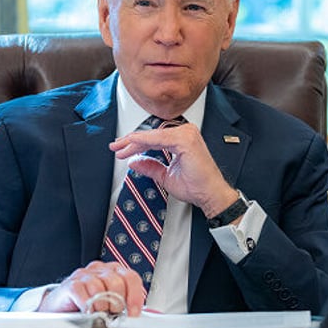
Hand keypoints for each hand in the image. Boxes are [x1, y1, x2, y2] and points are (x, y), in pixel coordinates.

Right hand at [37, 260, 144, 315]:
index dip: (135, 297)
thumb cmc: (89, 305)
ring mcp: (85, 274)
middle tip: (112, 315)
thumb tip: (153, 316)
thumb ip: (131, 307)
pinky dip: (88, 306)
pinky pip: (83, 293)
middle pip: (117, 283)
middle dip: (117, 304)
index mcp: (115, 271)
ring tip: (98, 314)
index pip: (131, 277)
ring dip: (101, 307)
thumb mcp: (112, 304)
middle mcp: (101, 269)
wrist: (61, 307)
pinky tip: (87, 312)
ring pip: (100, 288)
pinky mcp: (71, 283)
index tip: (133, 314)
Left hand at [109, 121, 238, 217]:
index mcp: (182, 138)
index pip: (154, 137)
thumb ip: (151, 167)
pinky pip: (159, 139)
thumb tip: (134, 161)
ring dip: (134, 142)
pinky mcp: (186, 140)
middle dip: (131, 141)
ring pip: (153, 136)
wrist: (211, 195)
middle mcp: (186, 132)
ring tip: (120, 149)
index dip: (135, 143)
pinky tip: (132, 146)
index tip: (121, 150)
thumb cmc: (196, 186)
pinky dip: (144, 142)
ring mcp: (187, 134)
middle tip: (115, 147)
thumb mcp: (166, 176)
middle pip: (152, 134)